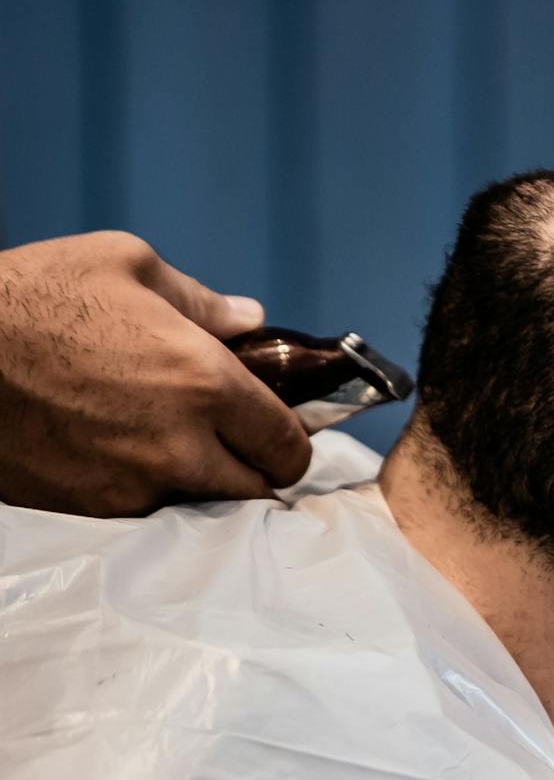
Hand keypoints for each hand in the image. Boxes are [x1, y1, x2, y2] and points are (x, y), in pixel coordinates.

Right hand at [0, 231, 313, 515]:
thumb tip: (251, 321)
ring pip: (201, 510)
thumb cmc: (35, 295)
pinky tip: (123, 459)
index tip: (277, 433)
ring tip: (175, 451)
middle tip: (235, 448)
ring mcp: (132, 487)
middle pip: (255, 493)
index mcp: (205, 382)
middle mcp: (180, 446)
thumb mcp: (124, 264)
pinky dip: (148, 496)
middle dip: (255, 473)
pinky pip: (143, 515)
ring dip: (203, 489)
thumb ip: (201, 301)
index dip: (291, 442)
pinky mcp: (89, 510)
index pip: (288, 444)